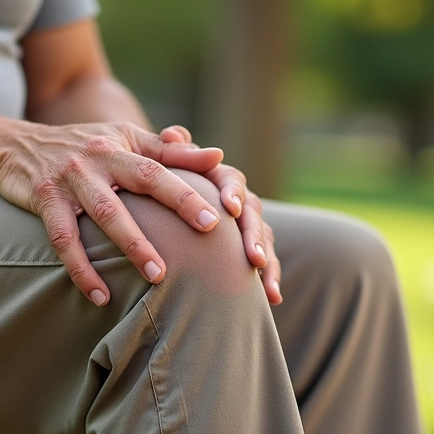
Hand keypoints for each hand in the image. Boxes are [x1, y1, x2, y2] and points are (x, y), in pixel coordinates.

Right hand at [0, 121, 225, 305]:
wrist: (13, 146)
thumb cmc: (83, 147)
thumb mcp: (123, 139)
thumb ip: (169, 151)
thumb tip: (218, 157)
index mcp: (122, 146)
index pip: (163, 166)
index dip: (191, 189)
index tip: (218, 216)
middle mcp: (99, 158)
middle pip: (144, 181)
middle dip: (176, 207)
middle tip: (207, 235)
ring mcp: (70, 179)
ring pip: (106, 214)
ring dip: (133, 246)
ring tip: (158, 278)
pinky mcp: (43, 200)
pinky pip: (64, 240)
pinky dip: (82, 270)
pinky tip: (100, 296)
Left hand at [159, 125, 281, 304]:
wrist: (163, 199)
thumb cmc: (160, 179)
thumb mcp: (161, 163)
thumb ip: (170, 152)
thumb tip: (173, 134)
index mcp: (217, 178)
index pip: (232, 181)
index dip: (233, 193)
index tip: (230, 208)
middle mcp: (238, 200)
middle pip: (254, 214)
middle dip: (254, 237)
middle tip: (252, 258)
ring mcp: (245, 224)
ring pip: (263, 240)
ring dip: (268, 262)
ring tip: (267, 288)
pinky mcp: (246, 247)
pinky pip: (263, 261)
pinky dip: (270, 279)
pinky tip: (273, 299)